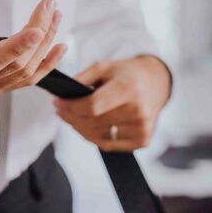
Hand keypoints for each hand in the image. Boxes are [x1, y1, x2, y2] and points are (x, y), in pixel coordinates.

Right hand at [0, 0, 65, 104]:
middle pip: (21, 62)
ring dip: (47, 46)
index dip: (21, 44)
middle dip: (41, 32)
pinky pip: (24, 79)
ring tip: (56, 18)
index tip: (40, 25)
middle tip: (49, 5)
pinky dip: (44, 65)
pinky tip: (57, 48)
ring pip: (27, 72)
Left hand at [53, 56, 171, 151]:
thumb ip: (81, 79)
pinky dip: (93, 137)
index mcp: (128, 88)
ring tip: (71, 116)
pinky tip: (87, 126)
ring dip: (78, 127)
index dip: (70, 107)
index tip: (56, 103)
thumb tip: (60, 96)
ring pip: (96, 135)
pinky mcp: (142, 140)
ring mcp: (142, 128)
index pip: (92, 106)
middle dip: (70, 117)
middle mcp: (138, 110)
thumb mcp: (103, 67)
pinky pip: (107, 145)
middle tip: (60, 110)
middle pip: (92, 122)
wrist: (155, 82)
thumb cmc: (124, 74)